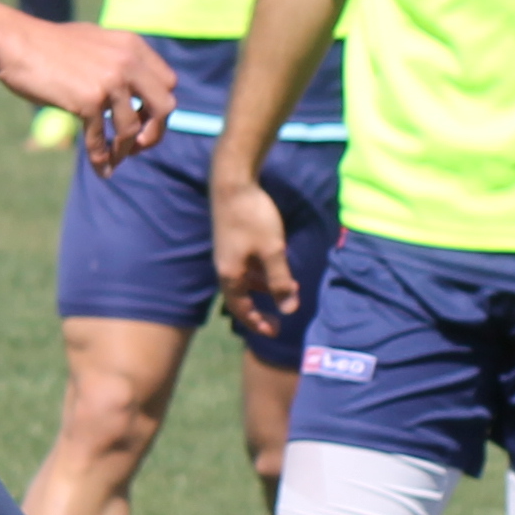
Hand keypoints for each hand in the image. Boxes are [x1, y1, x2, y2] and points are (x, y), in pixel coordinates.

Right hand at [0, 0, 170, 171]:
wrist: (14, 43)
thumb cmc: (48, 45)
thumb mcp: (95, 43)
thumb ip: (120, 61)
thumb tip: (136, 93)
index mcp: (133, 46)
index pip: (168, 83)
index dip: (159, 107)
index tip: (144, 121)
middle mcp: (128, 62)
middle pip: (165, 107)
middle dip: (155, 132)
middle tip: (139, 146)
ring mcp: (110, 81)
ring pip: (133, 129)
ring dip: (124, 151)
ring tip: (114, 160)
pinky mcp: (88, 100)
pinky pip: (101, 139)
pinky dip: (101, 159)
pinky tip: (100, 170)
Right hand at [211, 165, 298, 339]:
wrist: (232, 183)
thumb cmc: (252, 218)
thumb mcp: (273, 251)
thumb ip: (280, 281)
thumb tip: (289, 309)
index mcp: (230, 275)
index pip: (241, 309)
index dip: (257, 323)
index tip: (274, 332)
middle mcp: (224, 268)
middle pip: (241, 297)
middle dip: (261, 309)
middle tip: (279, 319)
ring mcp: (227, 254)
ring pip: (245, 281)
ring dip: (264, 289)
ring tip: (287, 289)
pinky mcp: (232, 241)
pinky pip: (246, 267)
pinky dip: (261, 273)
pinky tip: (277, 266)